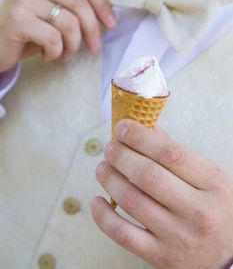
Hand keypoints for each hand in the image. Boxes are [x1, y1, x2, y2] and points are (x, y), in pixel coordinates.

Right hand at [0, 0, 115, 71]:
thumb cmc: (28, 34)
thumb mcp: (52, 15)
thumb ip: (72, 8)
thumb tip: (109, 15)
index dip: (103, 3)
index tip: (112, 24)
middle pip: (79, 2)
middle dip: (93, 29)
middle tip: (95, 47)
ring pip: (69, 23)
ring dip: (73, 45)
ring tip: (64, 55)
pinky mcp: (17, 19)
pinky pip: (53, 39)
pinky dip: (55, 53)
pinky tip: (47, 56)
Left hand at [91, 119, 232, 268]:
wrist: (230, 251)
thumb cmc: (215, 206)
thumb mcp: (208, 176)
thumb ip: (177, 152)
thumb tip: (144, 130)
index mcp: (213, 183)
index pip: (170, 153)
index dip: (140, 137)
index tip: (122, 128)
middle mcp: (199, 211)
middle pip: (148, 175)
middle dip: (120, 156)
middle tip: (110, 148)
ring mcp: (180, 237)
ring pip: (132, 201)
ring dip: (110, 179)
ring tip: (103, 167)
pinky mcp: (162, 257)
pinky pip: (123, 234)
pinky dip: (103, 216)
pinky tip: (97, 200)